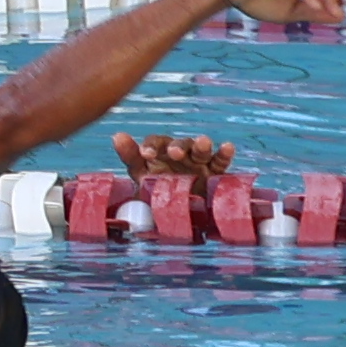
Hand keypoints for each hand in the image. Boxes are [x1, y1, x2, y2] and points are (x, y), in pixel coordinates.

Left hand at [112, 129, 239, 179]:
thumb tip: (117, 136)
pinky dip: (225, 154)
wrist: (179, 210)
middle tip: (174, 153)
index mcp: (160, 152)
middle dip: (178, 146)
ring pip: (201, 150)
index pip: (155, 143)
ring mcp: (198, 161)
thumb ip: (130, 156)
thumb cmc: (157, 188)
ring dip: (201, 145)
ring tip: (203, 142)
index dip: (150, 146)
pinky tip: (228, 147)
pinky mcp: (215, 172)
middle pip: (180, 144)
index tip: (145, 154)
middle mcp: (180, 153)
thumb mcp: (141, 174)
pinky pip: (221, 162)